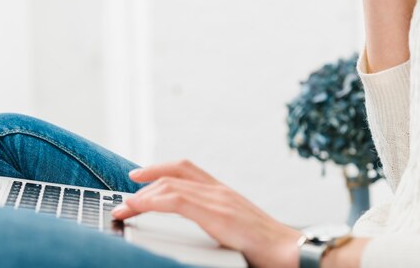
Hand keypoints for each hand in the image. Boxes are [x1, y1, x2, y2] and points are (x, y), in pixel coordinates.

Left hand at [112, 160, 301, 267]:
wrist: (294, 252)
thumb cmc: (267, 246)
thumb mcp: (236, 226)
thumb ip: (216, 219)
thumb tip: (196, 225)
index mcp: (223, 191)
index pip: (185, 168)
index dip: (158, 167)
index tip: (137, 175)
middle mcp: (219, 190)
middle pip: (173, 173)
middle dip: (145, 182)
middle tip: (125, 197)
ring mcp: (219, 199)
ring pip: (170, 185)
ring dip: (143, 195)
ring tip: (126, 207)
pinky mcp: (218, 214)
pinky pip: (177, 200)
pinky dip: (153, 202)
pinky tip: (141, 208)